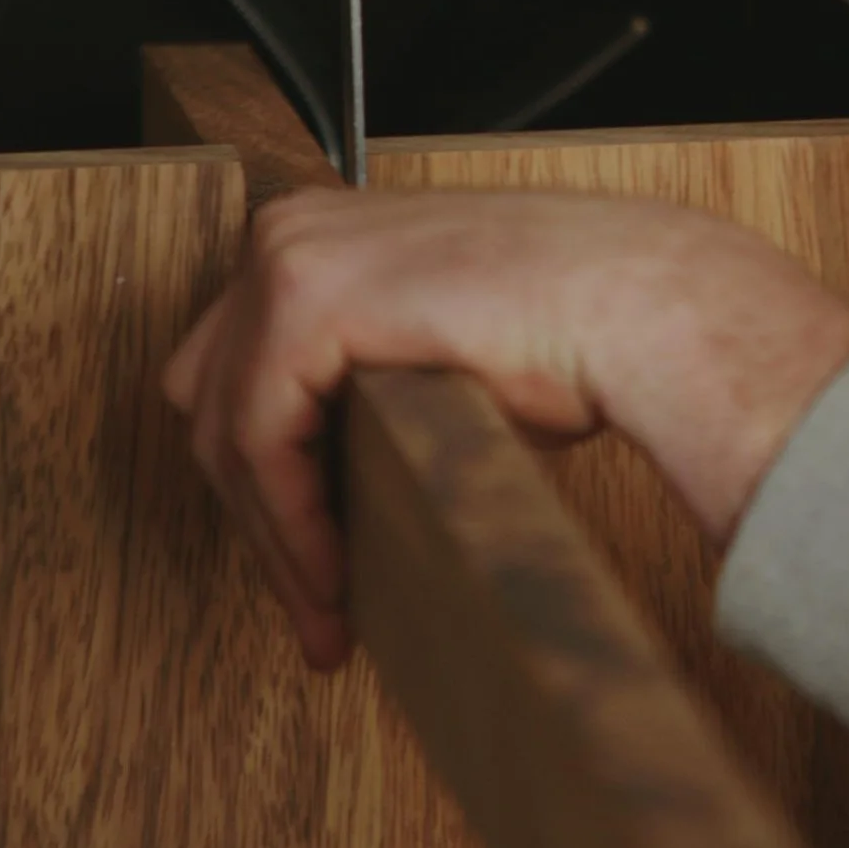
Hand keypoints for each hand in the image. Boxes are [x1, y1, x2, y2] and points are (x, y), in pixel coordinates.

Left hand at [166, 188, 848, 668]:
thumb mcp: (430, 369)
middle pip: (211, 404)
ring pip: (222, 431)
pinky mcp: (304, 299)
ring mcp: (288, 257)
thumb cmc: (569, 337)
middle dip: (261, 518)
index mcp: (315, 237)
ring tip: (327, 615)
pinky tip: (331, 574)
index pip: (237, 376)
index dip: (263, 488)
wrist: (637, 309)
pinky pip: (258, 438)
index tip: (310, 578)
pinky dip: (290, 519)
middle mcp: (286, 232)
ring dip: (275, 537)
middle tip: (315, 611)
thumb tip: (327, 494)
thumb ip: (359, 402)